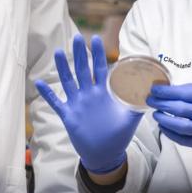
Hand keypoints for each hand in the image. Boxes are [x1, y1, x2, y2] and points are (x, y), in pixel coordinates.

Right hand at [35, 35, 142, 173]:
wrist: (105, 154)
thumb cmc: (118, 135)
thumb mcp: (130, 118)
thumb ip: (138, 104)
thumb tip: (152, 92)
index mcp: (103, 92)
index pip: (100, 68)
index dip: (98, 54)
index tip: (96, 38)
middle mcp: (89, 94)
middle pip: (83, 70)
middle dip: (80, 54)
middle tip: (77, 38)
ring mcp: (78, 103)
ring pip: (68, 82)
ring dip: (63, 67)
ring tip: (59, 52)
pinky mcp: (68, 115)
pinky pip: (56, 102)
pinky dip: (47, 94)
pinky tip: (39, 83)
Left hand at [147, 83, 191, 148]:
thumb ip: (183, 91)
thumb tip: (160, 90)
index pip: (185, 94)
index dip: (167, 92)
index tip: (154, 90)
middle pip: (182, 110)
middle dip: (163, 104)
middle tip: (151, 100)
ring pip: (182, 127)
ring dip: (165, 120)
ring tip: (156, 113)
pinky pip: (182, 139)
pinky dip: (169, 132)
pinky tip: (162, 125)